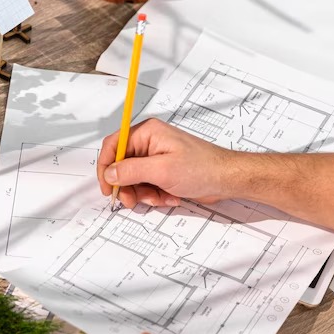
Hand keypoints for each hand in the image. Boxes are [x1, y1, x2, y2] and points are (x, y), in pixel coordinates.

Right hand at [98, 118, 240, 208]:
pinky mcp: (163, 171)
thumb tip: (109, 173)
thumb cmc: (202, 168)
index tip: (107, 186)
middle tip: (132, 200)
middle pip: (122, 165)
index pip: (113, 145)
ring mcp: (156, 157)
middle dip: (127, 186)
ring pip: (134, 179)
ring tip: (159, 198)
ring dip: (143, 193)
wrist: (226, 179)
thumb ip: (131, 171)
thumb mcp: (162, 170)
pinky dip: (155, 195)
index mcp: (147, 133)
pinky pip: (147, 185)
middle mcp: (149, 142)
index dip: (106, 166)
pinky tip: (169, 196)